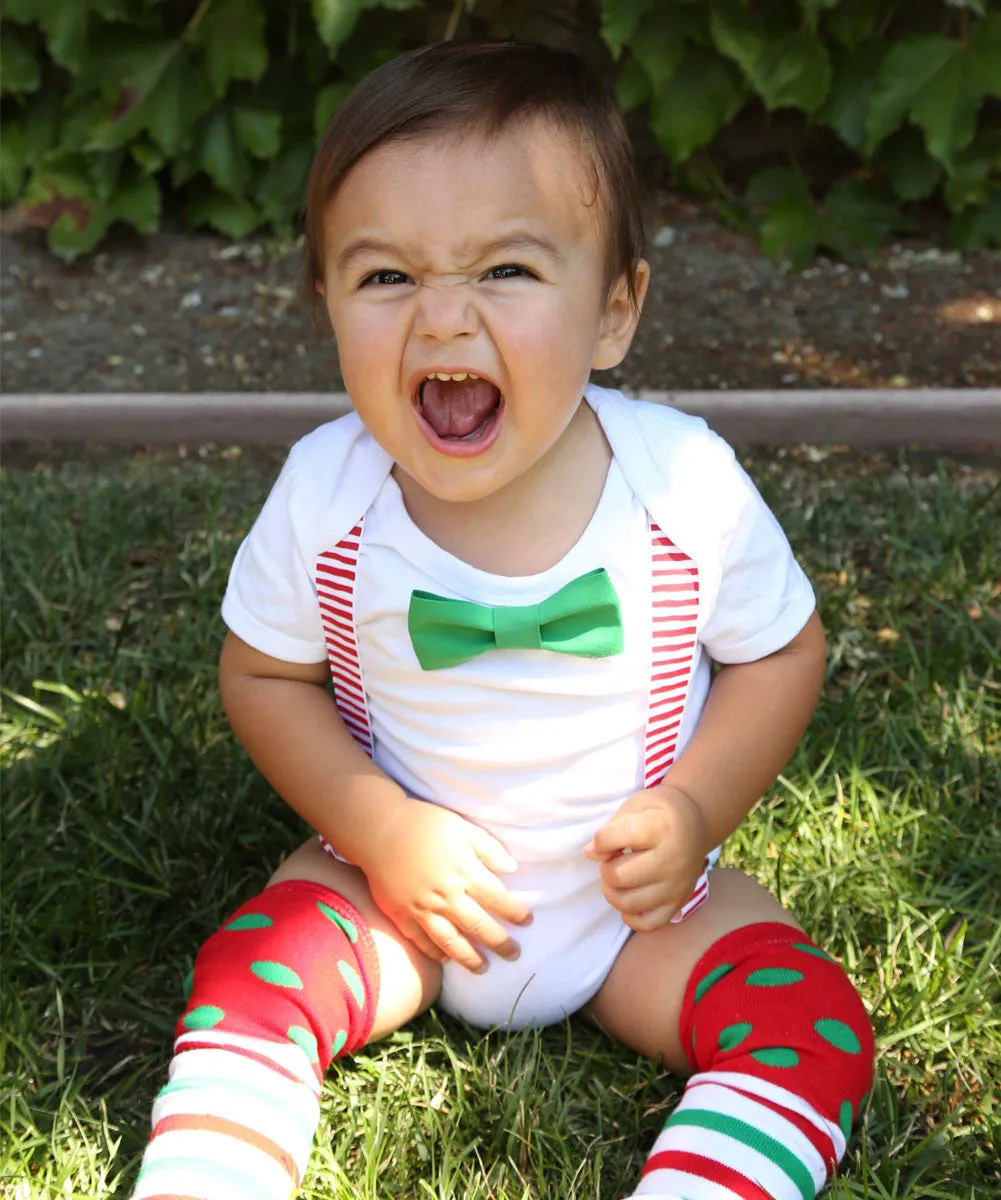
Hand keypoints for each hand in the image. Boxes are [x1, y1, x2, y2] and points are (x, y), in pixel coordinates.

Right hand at [358, 798, 531, 972]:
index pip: (497, 898)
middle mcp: (446, 895)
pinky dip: (434, 953)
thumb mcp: (462, 827)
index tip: (528, 922)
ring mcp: (422, 908)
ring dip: (470, 958)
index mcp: (464, 872)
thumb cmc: (423, 823)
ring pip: (451, 942)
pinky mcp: (401, 914)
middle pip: (478, 926)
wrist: (378, 828)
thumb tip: (512, 868)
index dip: (515, 912)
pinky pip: (421, 940)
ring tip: (483, 969)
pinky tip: (445, 960)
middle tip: (514, 955)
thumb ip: (488, 848)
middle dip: (500, 943)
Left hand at [583, 785, 709, 931]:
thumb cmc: (659, 812)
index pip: (614, 838)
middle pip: (618, 876)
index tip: (606, 839)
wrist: (696, 823)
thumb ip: (610, 830)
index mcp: (659, 828)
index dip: (601, 841)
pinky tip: (631, 896)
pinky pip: (647, 925)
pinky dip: (631, 915)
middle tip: (612, 860)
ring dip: (613, 892)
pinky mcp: (678, 904)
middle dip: (605, 868)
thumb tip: (590, 854)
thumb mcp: (634, 806)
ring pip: (628, 903)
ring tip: (619, 877)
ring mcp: (676, 886)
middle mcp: (671, 859)